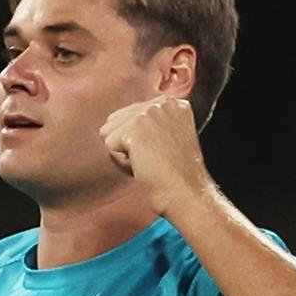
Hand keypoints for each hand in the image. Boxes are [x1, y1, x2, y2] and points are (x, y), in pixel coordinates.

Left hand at [99, 96, 212, 215]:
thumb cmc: (175, 176)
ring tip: (151, 162)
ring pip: (110, 132)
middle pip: (116, 120)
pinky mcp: (136, 127)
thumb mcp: (168, 138)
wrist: (186, 194)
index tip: (163, 153)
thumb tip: (111, 122)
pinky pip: (109, 146)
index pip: (130, 114)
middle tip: (157, 159)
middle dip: (129, 144)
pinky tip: (145, 166)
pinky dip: (122, 163)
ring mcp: (149, 112)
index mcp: (174, 102)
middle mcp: (163, 101)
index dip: (139, 141)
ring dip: (125, 153)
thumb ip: (149, 124)